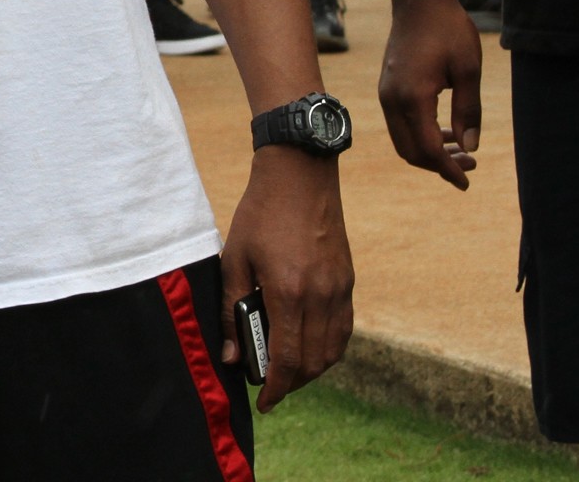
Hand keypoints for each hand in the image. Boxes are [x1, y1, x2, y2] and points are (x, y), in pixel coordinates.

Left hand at [220, 150, 353, 411]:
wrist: (300, 176)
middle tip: (269, 387)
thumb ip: (232, 310)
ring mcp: (339, 290)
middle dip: (291, 383)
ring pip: (333, 350)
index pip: (287, 359)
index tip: (263, 402)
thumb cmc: (259, 214)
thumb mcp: (234, 259)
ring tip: (287, 371)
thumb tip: (230, 356)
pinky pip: (343, 329)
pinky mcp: (348, 281)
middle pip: (313, 362)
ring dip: (312, 369)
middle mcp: (321, 296)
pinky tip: (310, 347)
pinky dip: (328, 348)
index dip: (275, 387)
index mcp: (289, 292)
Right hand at [378, 0, 482, 188]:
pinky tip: (445, 132)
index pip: (428, 149)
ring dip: (429, 152)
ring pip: (403, 140)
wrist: (419, 2)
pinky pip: (399, 124)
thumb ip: (469, 112)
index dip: (448, 170)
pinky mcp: (387, 87)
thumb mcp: (469, 71)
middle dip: (439, 166)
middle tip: (471, 166)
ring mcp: (386, 93)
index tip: (467, 182)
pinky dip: (420, 136)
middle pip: (410, 151)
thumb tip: (469, 148)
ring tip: (462, 151)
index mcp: (412, 97)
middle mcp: (392, 99)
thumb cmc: (448, 31)